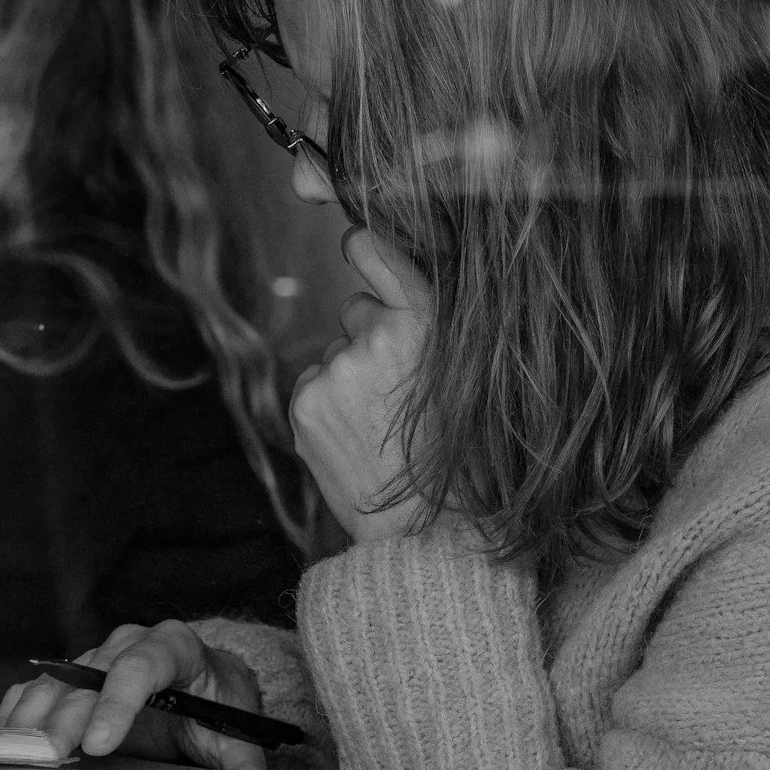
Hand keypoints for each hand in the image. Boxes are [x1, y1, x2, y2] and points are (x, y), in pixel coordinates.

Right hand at [0, 621, 269, 769]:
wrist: (207, 683)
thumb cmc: (222, 708)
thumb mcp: (240, 735)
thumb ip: (245, 765)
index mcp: (176, 648)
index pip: (144, 664)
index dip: (118, 700)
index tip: (99, 743)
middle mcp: (130, 644)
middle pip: (92, 675)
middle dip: (68, 716)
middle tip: (48, 756)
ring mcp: (96, 657)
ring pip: (58, 680)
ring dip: (35, 716)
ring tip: (14, 754)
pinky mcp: (72, 677)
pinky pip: (38, 688)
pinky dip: (18, 713)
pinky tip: (1, 744)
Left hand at [291, 225, 431, 544]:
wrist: (425, 529)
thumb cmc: (457, 454)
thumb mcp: (465, 377)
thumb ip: (426, 328)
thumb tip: (385, 289)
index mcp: (426, 325)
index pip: (380, 256)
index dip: (364, 245)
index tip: (353, 240)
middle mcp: (375, 338)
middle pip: (356, 311)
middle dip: (371, 338)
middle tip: (399, 390)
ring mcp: (335, 370)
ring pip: (335, 355)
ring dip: (350, 378)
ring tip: (381, 425)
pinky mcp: (305, 402)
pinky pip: (313, 384)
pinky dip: (328, 404)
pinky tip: (355, 436)